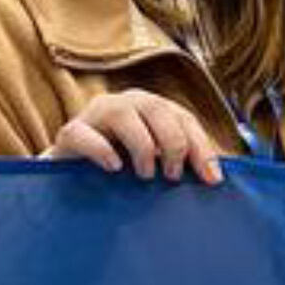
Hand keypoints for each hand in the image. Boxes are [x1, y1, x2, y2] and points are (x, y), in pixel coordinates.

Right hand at [46, 90, 225, 184]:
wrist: (71, 177)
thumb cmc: (122, 170)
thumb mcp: (156, 165)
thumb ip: (180, 164)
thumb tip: (216, 178)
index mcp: (151, 109)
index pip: (184, 118)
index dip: (201, 147)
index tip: (212, 179)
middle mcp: (126, 104)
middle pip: (156, 108)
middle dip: (173, 142)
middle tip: (173, 175)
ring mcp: (95, 115)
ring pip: (122, 113)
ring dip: (142, 145)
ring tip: (146, 174)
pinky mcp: (69, 133)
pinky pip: (83, 133)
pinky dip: (101, 150)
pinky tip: (115, 168)